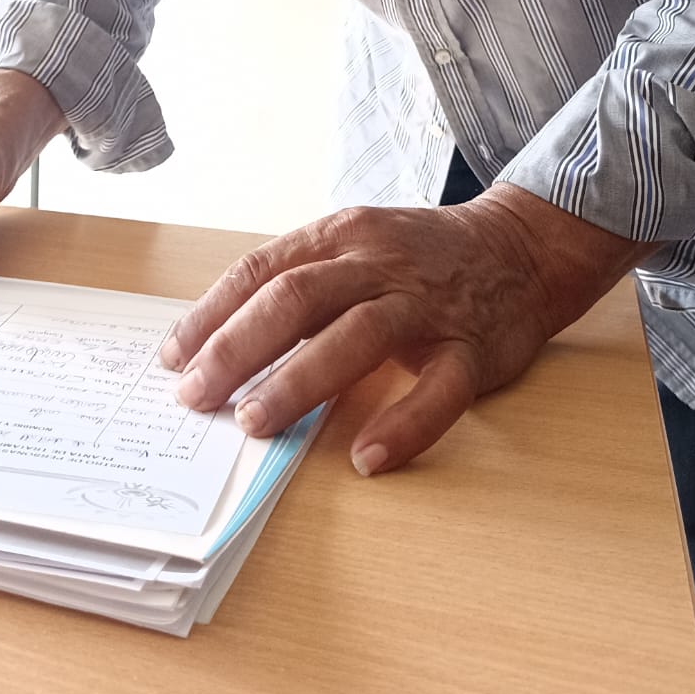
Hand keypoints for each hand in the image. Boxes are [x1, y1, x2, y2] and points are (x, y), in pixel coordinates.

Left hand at [160, 184, 647, 475]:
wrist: (521, 248)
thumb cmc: (422, 258)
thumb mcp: (355, 248)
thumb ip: (300, 284)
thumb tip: (219, 341)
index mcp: (342, 236)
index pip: (263, 270)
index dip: (212, 314)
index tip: (173, 358)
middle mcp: (379, 262)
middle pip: (296, 298)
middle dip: (236, 348)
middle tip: (196, 396)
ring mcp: (427, 305)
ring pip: (355, 335)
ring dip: (298, 381)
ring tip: (254, 424)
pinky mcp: (473, 349)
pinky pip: (438, 389)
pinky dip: (401, 423)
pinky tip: (365, 457)